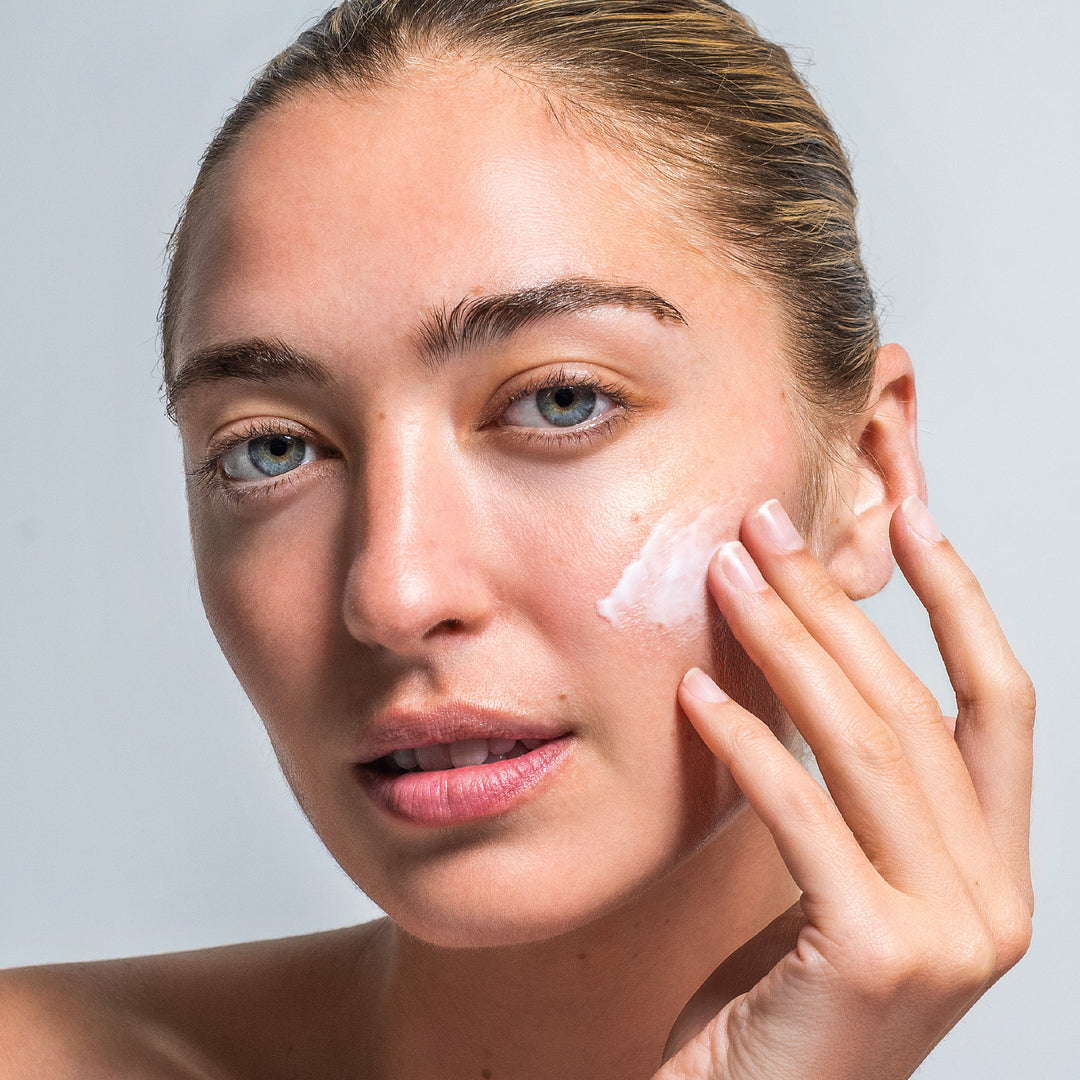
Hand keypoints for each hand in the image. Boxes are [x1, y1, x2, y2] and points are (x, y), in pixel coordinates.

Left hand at [654, 497, 1033, 1079]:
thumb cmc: (785, 1003)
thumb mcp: (838, 882)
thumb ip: (849, 793)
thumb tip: (805, 659)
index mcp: (994, 872)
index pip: (1000, 707)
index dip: (963, 603)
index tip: (910, 519)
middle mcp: (993, 901)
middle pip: (916, 710)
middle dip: (836, 607)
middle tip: (766, 531)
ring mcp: (945, 934)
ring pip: (867, 747)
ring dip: (786, 647)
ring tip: (725, 579)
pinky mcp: (873, 957)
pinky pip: (801, 813)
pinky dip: (747, 741)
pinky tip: (696, 690)